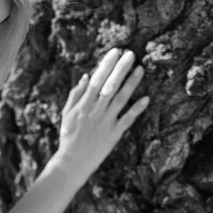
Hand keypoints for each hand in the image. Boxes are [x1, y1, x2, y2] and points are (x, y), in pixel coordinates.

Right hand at [50, 48, 148, 176]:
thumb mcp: (66, 113)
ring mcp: (105, 122)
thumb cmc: (68, 136)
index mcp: (83, 104)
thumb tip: (85, 76)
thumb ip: (75, 94)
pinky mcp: (114, 134)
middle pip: (110, 85)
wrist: (72, 161)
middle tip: (131, 54)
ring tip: (141, 69)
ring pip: (121, 99)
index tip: (115, 52)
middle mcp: (95, 110)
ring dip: (131, 83)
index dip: (106, 65)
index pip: (96, 79)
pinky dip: (137, 109)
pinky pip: (127, 119)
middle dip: (120, 68)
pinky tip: (146, 98)